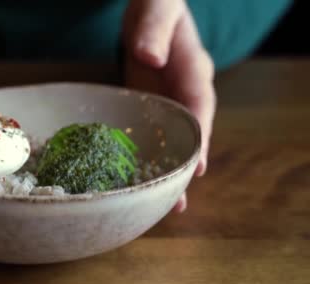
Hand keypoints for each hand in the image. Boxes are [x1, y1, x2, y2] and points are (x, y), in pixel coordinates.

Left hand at [124, 0, 215, 212]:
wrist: (151, 10)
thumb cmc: (157, 6)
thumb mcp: (157, 11)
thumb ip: (154, 32)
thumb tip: (151, 61)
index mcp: (194, 71)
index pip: (200, 108)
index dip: (200, 138)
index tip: (195, 167)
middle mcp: (186, 93)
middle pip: (191, 136)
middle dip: (184, 169)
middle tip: (176, 204)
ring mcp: (169, 104)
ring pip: (173, 143)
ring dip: (168, 174)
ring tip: (162, 209)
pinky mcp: (150, 108)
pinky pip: (152, 137)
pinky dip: (147, 160)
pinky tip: (137, 183)